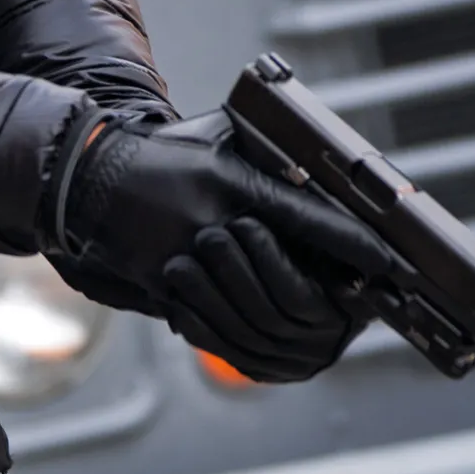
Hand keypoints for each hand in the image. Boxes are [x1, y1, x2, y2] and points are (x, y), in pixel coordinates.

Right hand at [49, 109, 398, 381]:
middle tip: (361, 296)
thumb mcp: (213, 139)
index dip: (351, 242)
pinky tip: (269, 334)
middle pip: (285, 269)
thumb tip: (317, 166)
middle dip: (325, 286)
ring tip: (320, 320)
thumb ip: (261, 153)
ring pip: (252, 302)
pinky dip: (243, 329)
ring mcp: (185, 257)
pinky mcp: (163, 284)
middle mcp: (210, 221)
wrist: (87, 177)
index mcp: (228, 181)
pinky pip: (213, 318)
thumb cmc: (160, 154)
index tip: (387, 260)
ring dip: (289, 314)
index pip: (305, 216)